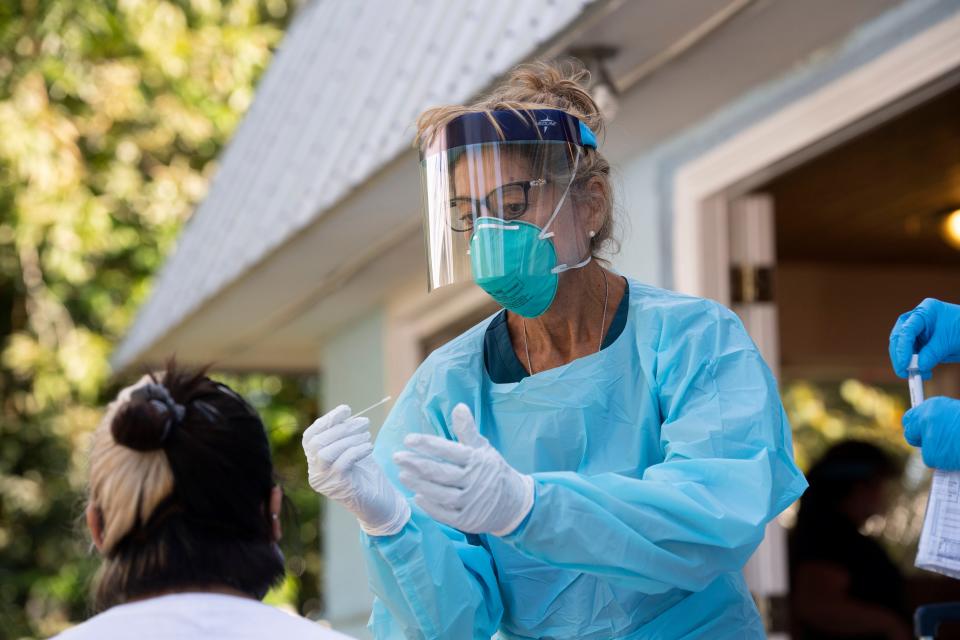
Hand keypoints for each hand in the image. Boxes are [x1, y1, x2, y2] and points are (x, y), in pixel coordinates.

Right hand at [302, 405, 409, 535]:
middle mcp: (316, 473)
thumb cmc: (368, 477)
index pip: (310, 437)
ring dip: (348, 438)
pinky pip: (342, 463)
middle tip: (363, 422)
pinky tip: (369, 447)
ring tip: (367, 434)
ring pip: (326, 453)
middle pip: (317, 443)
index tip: (345, 410)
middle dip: (341, 428)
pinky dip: (356, 450)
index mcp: (315, 463)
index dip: (326, 421)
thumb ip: (345, 435)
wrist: (382, 504)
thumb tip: (345, 412)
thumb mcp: (354, 451)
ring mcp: (325, 482)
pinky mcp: (338, 487)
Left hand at [393, 403, 533, 535]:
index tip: (408, 439)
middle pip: (440, 472)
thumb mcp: (484, 449)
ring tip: (402, 475)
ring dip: (419, 484)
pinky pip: (445, 514)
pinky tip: (417, 496)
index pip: (449, 450)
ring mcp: (470, 503)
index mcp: (477, 461)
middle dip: (416, 464)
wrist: (515, 504)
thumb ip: (468, 430)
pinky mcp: (467, 521)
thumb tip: (459, 407)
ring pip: (440, 494)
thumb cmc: (494, 472)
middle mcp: (473, 481)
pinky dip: (430, 506)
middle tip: (397, 457)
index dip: (427, 444)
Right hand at [889, 298, 959, 377]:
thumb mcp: (950, 342)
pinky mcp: (921, 342)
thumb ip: (933, 353)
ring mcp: (918, 330)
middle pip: (899, 337)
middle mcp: (917, 319)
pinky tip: (923, 372)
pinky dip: (915, 365)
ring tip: (916, 374)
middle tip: (904, 372)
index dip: (902, 348)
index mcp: (925, 311)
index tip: (904, 365)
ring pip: (902, 347)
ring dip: (906, 362)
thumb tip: (919, 366)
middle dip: (900, 356)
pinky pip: (911, 354)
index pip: (907, 330)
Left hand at [904, 396, 959, 470]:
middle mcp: (926, 418)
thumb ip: (940, 421)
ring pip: (926, 450)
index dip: (914, 427)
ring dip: (938, 452)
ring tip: (956, 449)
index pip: (910, 418)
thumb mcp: (956, 416)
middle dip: (921, 440)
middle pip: (910, 434)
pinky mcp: (931, 453)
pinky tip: (956, 456)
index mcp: (933, 405)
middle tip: (935, 445)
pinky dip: (944, 462)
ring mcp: (927, 436)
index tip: (917, 433)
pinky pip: (934, 461)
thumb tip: (928, 430)